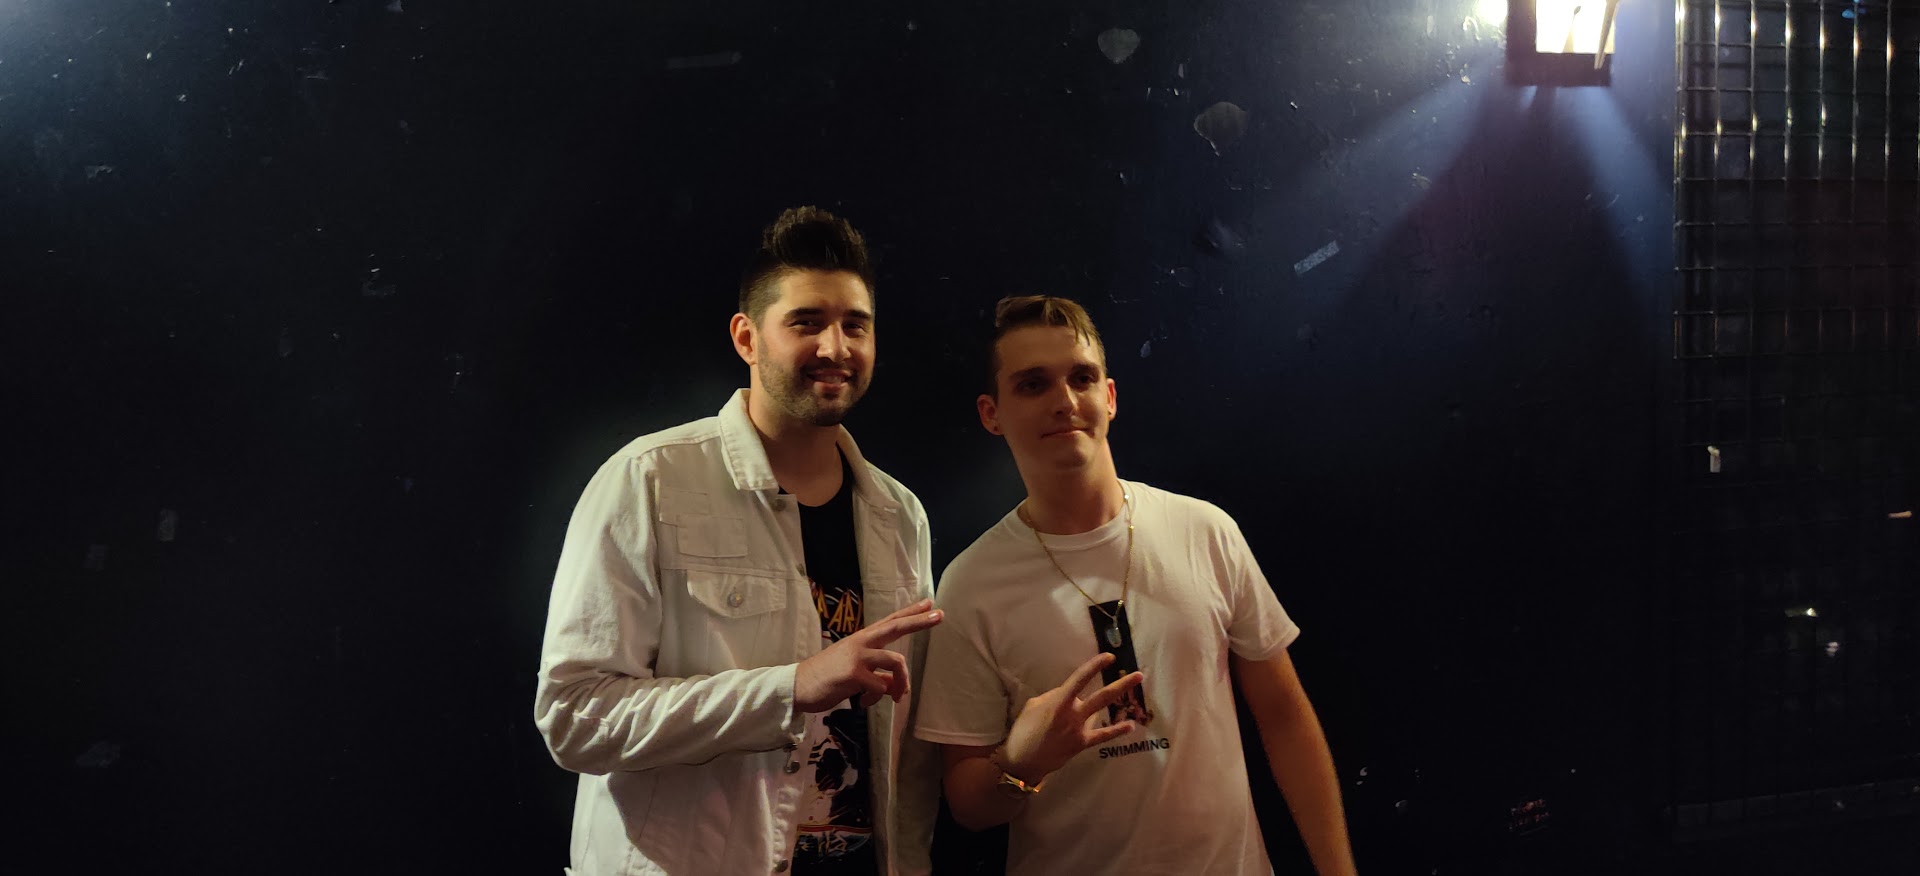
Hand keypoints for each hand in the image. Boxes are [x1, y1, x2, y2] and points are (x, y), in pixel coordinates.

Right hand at [794, 598, 943, 712]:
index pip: (890, 621)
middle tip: (940, 615)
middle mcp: (861, 642)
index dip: (910, 612)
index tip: (929, 603)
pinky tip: (863, 703)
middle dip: (919, 622)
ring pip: (896, 662)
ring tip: (896, 697)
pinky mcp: (852, 673)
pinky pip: (880, 687)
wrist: (798, 686)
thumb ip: (878, 674)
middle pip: (896, 627)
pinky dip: (877, 699)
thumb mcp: (855, 672)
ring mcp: (857, 656)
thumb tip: (896, 688)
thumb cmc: (828, 679)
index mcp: (862, 640)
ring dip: (901, 683)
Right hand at [998, 652, 1143, 782]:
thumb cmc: (1023, 731)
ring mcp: (1079, 730)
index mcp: (1059, 702)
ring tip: (1132, 697)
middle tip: (1139, 676)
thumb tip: (1066, 693)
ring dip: (1119, 701)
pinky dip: (1116, 730)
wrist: (1023, 762)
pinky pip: (1102, 736)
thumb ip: (1051, 696)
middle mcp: (1073, 714)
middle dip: (1122, 685)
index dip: (1095, 666)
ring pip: (1103, 711)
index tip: (1109, 657)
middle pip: (1102, 697)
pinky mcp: (1081, 744)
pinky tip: (1130, 726)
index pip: (1080, 679)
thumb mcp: (1033, 706)